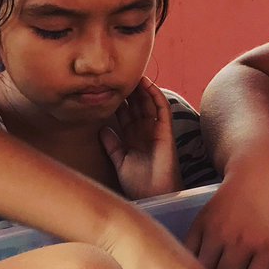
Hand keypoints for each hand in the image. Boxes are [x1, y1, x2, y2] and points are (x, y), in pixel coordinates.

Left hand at [101, 79, 181, 200]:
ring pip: (149, 103)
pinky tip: (147, 85)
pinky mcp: (166, 132)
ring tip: (132, 73)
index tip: (106, 86)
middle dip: (129, 90)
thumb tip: (102, 129)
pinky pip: (162, 110)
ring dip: (142, 89)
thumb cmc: (138, 184)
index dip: (117, 100)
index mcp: (132, 138)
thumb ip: (112, 145)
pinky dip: (156, 96)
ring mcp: (155, 130)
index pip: (125, 114)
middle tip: (118, 74)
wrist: (153, 195)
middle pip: (137, 105)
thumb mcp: (120, 161)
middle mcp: (144, 131)